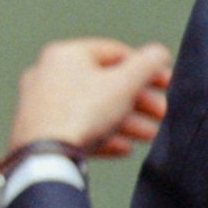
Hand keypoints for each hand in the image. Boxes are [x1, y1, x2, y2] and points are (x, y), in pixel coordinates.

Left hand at [8, 38, 172, 157]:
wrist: (45, 155)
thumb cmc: (82, 112)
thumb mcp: (124, 84)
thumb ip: (147, 65)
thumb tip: (158, 52)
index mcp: (65, 55)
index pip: (115, 53)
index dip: (147, 67)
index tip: (168, 83)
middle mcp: (47, 74)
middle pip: (104, 84)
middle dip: (139, 100)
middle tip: (163, 112)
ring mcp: (40, 104)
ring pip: (92, 109)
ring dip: (127, 121)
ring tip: (151, 135)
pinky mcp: (39, 131)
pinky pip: (76, 129)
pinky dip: (103, 136)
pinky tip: (123, 148)